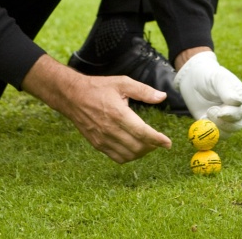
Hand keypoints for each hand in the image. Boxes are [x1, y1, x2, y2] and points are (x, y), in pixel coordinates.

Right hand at [22, 54, 171, 162]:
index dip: (157, 139)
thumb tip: (162, 96)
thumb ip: (143, 91)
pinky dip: (129, 156)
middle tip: (159, 141)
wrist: (73, 96)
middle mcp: (110, 129)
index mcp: (118, 113)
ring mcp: (102, 139)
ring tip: (148, 144)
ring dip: (141, 153)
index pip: (142, 132)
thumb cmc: (98, 87)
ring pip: (128, 155)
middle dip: (152, 146)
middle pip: (137, 147)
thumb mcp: (122, 83)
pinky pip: (117, 157)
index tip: (168, 143)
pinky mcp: (97, 144)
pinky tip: (133, 147)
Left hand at [174, 51, 241, 138]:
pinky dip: (208, 131)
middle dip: (223, 122)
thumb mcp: (219, 79)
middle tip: (210, 111)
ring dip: (215, 127)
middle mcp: (236, 110)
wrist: (192, 78)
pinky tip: (202, 118)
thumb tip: (238, 102)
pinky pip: (214, 135)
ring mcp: (225, 119)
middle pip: (236, 125)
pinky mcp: (213, 125)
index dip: (233, 114)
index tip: (221, 112)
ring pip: (227, 133)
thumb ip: (228, 91)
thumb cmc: (209, 75)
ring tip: (207, 112)